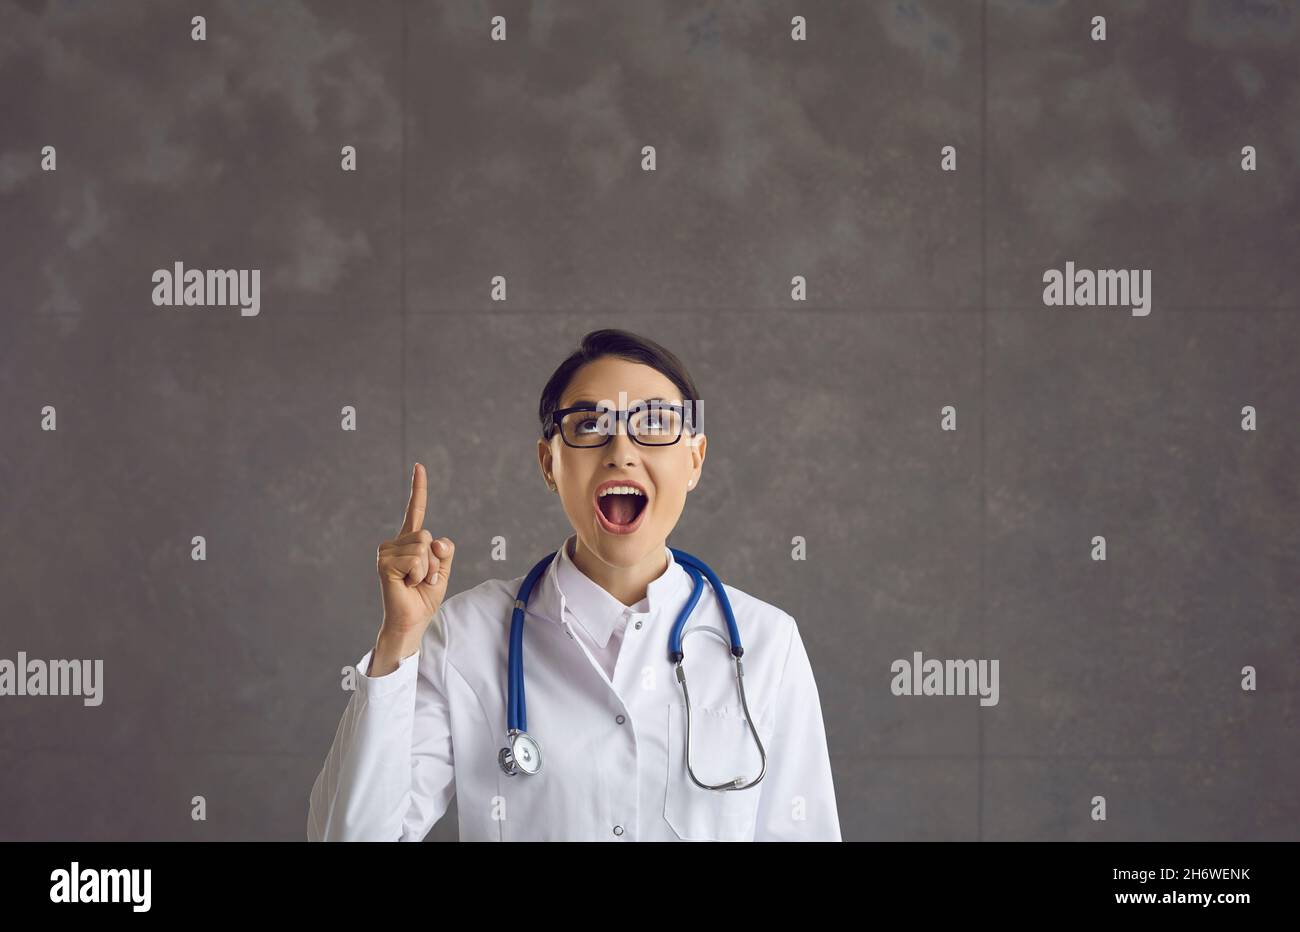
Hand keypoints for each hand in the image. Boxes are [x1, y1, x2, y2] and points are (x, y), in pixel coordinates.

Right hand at [376, 463, 454, 641]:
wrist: (411, 620)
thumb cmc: (424, 597)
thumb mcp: (443, 570)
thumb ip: (444, 551)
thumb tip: (436, 541)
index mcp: (410, 542)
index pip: (416, 510)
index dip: (418, 488)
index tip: (419, 466)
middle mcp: (395, 543)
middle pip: (428, 536)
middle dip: (435, 562)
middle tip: (423, 579)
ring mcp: (387, 552)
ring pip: (424, 548)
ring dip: (428, 570)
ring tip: (415, 582)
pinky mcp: (384, 563)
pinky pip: (417, 559)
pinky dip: (420, 575)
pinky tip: (407, 585)